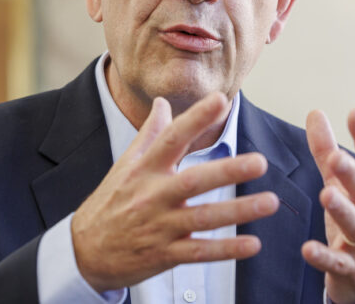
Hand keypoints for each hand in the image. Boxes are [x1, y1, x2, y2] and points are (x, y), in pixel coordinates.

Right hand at [71, 93, 279, 291]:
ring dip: (238, 211)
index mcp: (144, 169)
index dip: (196, 119)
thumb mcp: (126, 165)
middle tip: (260, 162)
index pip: (172, 138)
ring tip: (270, 202)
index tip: (221, 100)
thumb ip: (149, 134)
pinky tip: (251, 244)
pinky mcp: (164, 254)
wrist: (85, 250)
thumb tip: (162, 102)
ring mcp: (159, 226)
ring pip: (202, 217)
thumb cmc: (110, 202)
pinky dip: (226, 250)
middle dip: (227, 170)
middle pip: (193, 180)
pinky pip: (199, 253)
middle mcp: (153, 195)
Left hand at [303, 109, 354, 303]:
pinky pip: (338, 263)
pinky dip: (325, 256)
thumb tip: (315, 112)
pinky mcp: (350, 269)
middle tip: (336, 157)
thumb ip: (326, 150)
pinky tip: (307, 249)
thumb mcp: (340, 184)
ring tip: (326, 195)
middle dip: (353, 175)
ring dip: (343, 210)